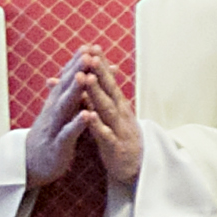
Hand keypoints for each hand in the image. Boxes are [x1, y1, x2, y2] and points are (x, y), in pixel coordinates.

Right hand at [22, 52, 91, 183]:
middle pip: (66, 87)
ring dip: (75, 91)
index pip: (68, 79)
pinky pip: (68, 133)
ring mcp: (55, 126)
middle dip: (77, 70)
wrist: (32, 164)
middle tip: (88, 53)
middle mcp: (54, 111)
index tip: (90, 46)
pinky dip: (77, 124)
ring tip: (85, 76)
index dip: (78, 63)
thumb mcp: (64, 112)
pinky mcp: (58, 144)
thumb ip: (76, 93)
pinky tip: (87, 115)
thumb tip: (90, 72)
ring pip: (65, 106)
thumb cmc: (53, 134)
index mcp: (57, 102)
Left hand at [73, 48, 141, 186]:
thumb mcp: (108, 117)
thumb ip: (94, 99)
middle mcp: (121, 114)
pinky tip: (87, 115)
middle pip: (109, 90)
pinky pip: (104, 134)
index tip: (91, 47)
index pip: (108, 82)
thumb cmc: (118, 139)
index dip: (101, 65)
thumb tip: (82, 80)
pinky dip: (96, 124)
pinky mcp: (115, 146)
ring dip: (96, 93)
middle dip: (99, 72)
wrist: (134, 169)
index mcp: (118, 106)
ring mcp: (119, 129)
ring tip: (86, 78)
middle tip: (90, 55)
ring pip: (106, 108)